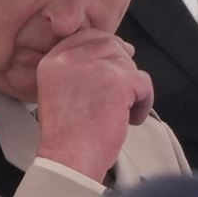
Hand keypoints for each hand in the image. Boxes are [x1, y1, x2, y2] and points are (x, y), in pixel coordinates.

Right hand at [36, 29, 153, 181]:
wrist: (69, 160)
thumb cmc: (68, 135)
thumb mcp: (61, 90)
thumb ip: (81, 67)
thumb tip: (122, 47)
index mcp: (53, 60)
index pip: (86, 36)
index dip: (105, 48)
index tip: (112, 68)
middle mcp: (71, 59)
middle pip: (111, 46)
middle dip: (122, 68)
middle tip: (123, 93)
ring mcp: (95, 69)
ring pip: (129, 65)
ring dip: (133, 89)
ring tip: (121, 113)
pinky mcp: (118, 83)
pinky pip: (144, 84)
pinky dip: (144, 103)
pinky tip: (131, 120)